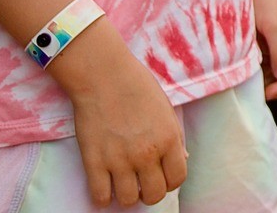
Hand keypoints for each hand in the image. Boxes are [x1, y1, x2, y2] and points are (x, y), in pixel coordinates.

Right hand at [54, 24, 187, 206]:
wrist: (104, 76)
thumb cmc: (137, 87)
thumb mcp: (166, 109)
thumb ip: (175, 137)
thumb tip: (183, 159)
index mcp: (169, 139)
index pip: (177, 179)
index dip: (170, 181)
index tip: (161, 176)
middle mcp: (147, 153)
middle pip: (154, 195)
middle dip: (150, 192)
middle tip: (142, 182)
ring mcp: (120, 160)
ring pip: (128, 201)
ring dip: (127, 196)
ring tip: (123, 183)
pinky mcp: (94, 161)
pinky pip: (100, 197)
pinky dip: (103, 197)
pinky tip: (105, 186)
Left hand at [251, 0, 276, 99]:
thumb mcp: (274, 25)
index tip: (266, 93)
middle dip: (273, 84)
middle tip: (253, 91)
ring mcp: (273, 41)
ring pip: (272, 69)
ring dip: (262, 78)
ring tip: (246, 80)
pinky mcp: (259, 39)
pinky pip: (259, 61)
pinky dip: (253, 68)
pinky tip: (242, 68)